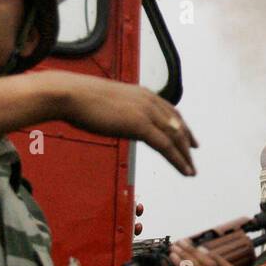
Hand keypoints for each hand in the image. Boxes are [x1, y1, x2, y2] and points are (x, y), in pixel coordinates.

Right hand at [44, 72, 196, 175]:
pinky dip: (178, 160)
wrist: (72, 94)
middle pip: (176, 124)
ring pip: (175, 137)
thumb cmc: (81, 99)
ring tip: (191, 170)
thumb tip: (119, 118)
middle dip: (187, 140)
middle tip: (194, 153)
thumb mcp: (107, 102)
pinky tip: (185, 171)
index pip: (170, 111)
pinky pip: (166, 146)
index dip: (181, 125)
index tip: (188, 136)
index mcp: (142, 94)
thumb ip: (120, 110)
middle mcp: (149, 101)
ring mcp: (146, 112)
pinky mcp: (140, 125)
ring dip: (185, 155)